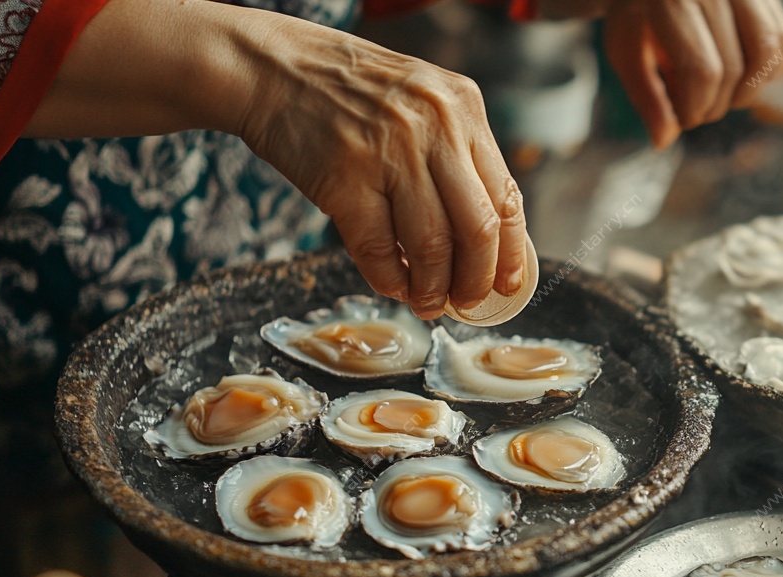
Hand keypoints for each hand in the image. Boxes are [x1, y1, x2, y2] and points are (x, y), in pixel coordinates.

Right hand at [235, 14, 527, 318]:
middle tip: (468, 303)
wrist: (271, 67)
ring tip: (427, 303)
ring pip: (432, 246)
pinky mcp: (344, 180)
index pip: (506, 196)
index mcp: (463, 107)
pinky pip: (379, 250)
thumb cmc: (348, 90)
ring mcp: (390, 153)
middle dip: (476, 280)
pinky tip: (393, 285)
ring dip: (432, 288)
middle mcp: (434, 127)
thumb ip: (456, 149)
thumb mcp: (421, 97)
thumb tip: (485, 235)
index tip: (507, 284)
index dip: (511, 253)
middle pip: (477, 229)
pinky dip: (389, 278)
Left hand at [599, 0, 782, 147]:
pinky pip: (781, 35)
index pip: (701, 71)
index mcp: (672, 0)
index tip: (683, 119)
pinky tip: (746, 78)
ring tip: (725, 97)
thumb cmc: (639, 16)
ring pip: (766, 51)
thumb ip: (646, 96)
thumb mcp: (627, 52)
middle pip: (732, 67)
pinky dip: (770, 68)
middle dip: (717, 105)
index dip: (696, 108)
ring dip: (749, 91)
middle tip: (698, 109)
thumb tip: (665, 141)